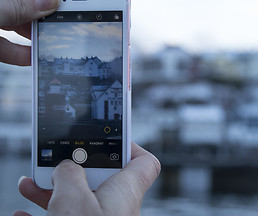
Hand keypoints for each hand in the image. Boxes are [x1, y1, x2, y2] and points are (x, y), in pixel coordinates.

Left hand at [0, 0, 66, 65]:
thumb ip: (17, 6)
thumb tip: (49, 2)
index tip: (72, 1)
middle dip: (45, 14)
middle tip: (63, 24)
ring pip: (17, 20)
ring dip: (34, 34)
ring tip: (48, 41)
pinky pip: (5, 41)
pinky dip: (18, 51)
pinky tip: (31, 57)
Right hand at [14, 143, 160, 215]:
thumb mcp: (72, 198)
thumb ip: (69, 173)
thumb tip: (66, 166)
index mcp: (124, 190)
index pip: (144, 162)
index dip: (131, 146)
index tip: (108, 140)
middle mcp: (116, 206)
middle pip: (99, 178)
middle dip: (73, 169)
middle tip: (54, 161)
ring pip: (79, 199)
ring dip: (52, 191)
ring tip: (28, 184)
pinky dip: (45, 215)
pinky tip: (21, 214)